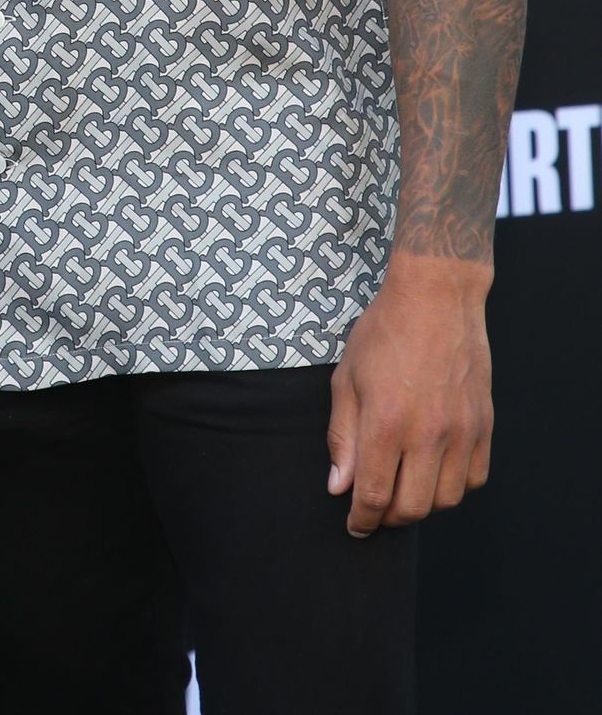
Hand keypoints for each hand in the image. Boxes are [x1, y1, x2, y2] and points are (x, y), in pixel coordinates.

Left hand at [327, 253, 492, 536]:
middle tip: (376, 507)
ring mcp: (462, 430)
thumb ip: (342, 435)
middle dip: (389, 516)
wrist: (436, 297)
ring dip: (423, 503)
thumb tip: (339, 485)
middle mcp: (428, 433)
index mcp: (386, 421)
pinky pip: (475, 478)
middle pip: (412, 507)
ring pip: (446, 499)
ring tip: (405, 485)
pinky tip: (436, 470)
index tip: (355, 526)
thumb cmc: (384, 332)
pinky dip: (454, 485)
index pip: (374, 494)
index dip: (362, 519)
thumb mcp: (347, 377)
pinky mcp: (484, 425)